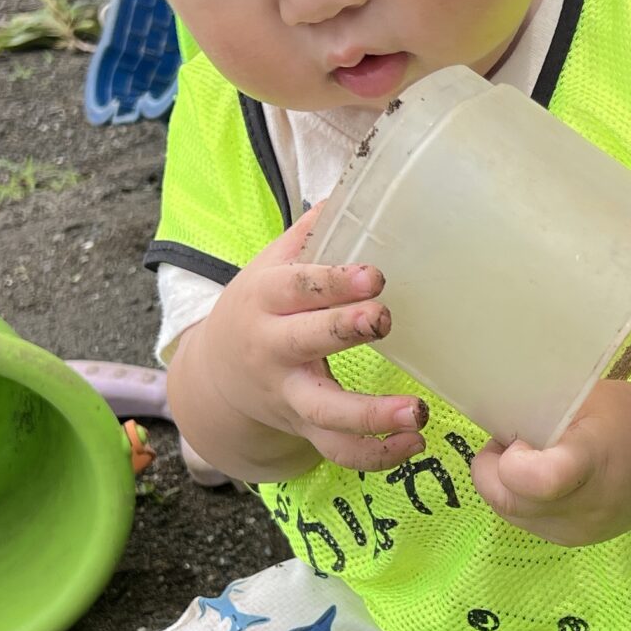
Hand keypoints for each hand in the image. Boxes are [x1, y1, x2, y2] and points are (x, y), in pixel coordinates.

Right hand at [199, 209, 426, 471]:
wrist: (215, 377)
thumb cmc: (261, 306)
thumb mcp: (273, 262)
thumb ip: (316, 231)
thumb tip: (366, 174)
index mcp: (267, 300)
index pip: (298, 287)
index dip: (334, 281)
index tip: (375, 275)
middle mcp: (273, 349)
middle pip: (305, 343)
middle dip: (343, 332)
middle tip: (385, 321)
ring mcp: (288, 395)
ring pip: (323, 413)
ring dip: (370, 418)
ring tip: (415, 415)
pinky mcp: (304, 429)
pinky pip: (337, 451)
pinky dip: (375, 456)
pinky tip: (414, 444)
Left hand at [467, 379, 630, 545]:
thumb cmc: (627, 414)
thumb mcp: (586, 395)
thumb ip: (539, 410)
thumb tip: (492, 425)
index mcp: (595, 458)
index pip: (542, 480)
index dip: (513, 460)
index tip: (520, 438)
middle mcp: (589, 505)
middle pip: (510, 501)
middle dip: (493, 470)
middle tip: (512, 442)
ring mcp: (582, 531)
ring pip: (510, 514)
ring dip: (504, 486)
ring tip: (530, 459)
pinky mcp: (576, 542)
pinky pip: (526, 522)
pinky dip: (522, 500)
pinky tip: (544, 479)